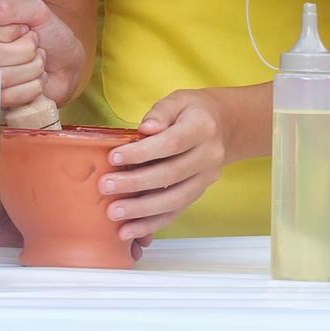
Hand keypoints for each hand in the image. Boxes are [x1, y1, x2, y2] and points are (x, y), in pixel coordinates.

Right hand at [0, 0, 87, 106]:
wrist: (68, 64)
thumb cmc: (50, 33)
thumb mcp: (37, 12)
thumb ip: (11, 8)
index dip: (10, 32)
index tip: (24, 29)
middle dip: (26, 51)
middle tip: (35, 46)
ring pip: (2, 77)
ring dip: (31, 69)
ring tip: (37, 62)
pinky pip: (8, 97)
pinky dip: (32, 87)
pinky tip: (35, 79)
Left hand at [100, 88, 228, 243]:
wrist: (224, 127)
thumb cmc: (192, 111)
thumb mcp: (177, 101)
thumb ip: (160, 113)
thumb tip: (145, 129)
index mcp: (202, 129)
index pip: (172, 143)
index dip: (143, 152)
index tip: (114, 157)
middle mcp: (209, 157)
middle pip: (171, 174)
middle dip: (136, 183)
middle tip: (105, 187)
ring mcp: (206, 179)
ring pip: (175, 200)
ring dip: (142, 211)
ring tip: (114, 214)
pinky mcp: (199, 194)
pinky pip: (176, 212)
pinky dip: (152, 224)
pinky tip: (130, 230)